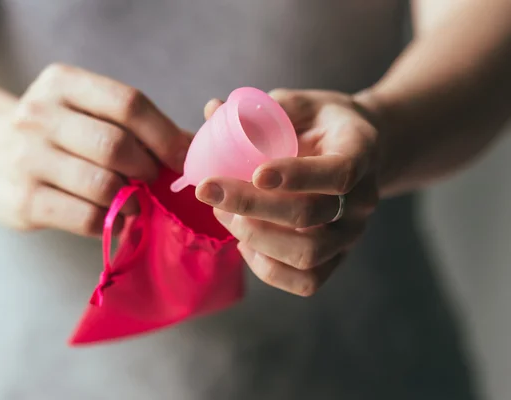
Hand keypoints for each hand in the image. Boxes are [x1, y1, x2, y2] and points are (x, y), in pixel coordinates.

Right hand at [0, 64, 190, 236]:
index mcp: (63, 84)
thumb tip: (194, 147)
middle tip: (151, 179)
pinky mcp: (23, 201)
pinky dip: (112, 221)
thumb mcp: (84, 110)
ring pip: (104, 185)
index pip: (128, 104)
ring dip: (131, 198)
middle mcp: (39, 115)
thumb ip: (134, 124)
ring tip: (134, 199)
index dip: (164, 134)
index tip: (181, 158)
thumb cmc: (54, 133)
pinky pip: (87, 217)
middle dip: (147, 168)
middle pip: (117, 145)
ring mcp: (27, 159)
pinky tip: (114, 215)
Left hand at [196, 89, 378, 295]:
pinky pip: (306, 280)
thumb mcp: (301, 103)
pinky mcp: (336, 258)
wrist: (356, 153)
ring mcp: (351, 233)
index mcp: (360, 151)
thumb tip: (211, 109)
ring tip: (223, 213)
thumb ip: (263, 108)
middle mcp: (362, 199)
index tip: (254, 173)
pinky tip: (244, 243)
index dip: (296, 176)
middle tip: (208, 190)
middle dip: (250, 205)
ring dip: (254, 237)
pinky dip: (267, 268)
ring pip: (307, 254)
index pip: (338, 172)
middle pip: (310, 215)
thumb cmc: (321, 125)